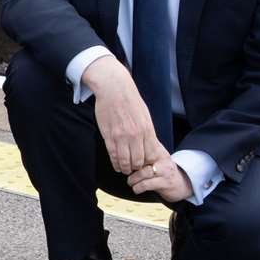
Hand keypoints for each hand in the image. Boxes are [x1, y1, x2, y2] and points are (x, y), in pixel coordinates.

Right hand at [82, 57, 161, 173]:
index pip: (151, 154)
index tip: (147, 166)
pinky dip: (115, 163)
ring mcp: (121, 136)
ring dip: (125, 168)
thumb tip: (149, 144)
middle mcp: (135, 135)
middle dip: (137, 168)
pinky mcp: (109, 136)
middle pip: (138, 161)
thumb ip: (147, 131)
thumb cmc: (130, 100)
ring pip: (125, 161)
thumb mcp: (144, 115)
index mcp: (147, 129)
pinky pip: (113, 155)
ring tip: (125, 170)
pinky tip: (117, 165)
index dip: (149, 163)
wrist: (114, 89)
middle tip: (135, 170)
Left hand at [128, 152, 193, 201]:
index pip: (142, 149)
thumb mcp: (156, 160)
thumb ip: (144, 155)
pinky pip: (146, 184)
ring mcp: (165, 171)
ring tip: (130, 182)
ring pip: (143, 173)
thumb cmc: (164, 172)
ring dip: (133, 179)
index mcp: (158, 152)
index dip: (130, 155)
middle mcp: (162, 159)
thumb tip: (125, 152)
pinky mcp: (165, 183)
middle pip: (141, 160)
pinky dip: (138, 187)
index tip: (123, 162)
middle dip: (130, 168)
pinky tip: (136, 189)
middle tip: (126, 173)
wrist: (183, 184)